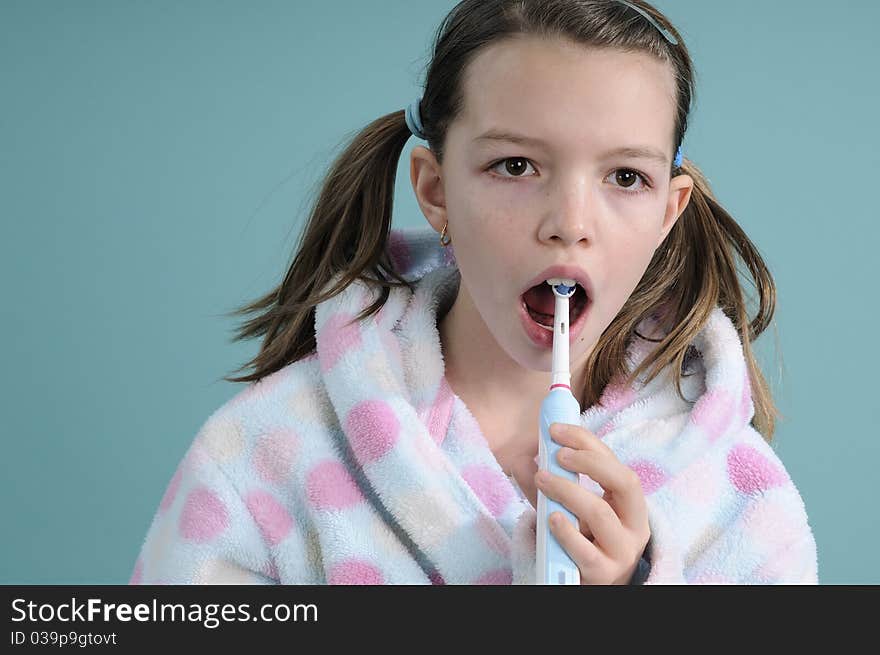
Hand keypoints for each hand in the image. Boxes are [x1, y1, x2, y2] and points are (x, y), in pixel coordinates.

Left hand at [519, 422, 650, 584]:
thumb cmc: (581, 540)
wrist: (588, 583)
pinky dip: (566, 531)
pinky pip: (586, 550)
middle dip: (590, 461)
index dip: (587, 442)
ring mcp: (622, 551)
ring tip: (542, 480)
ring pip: (600, 513)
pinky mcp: (604, 573)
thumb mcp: (567, 508)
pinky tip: (551, 518)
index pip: (616, 462)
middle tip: (556, 455)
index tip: (556, 430)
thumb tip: (522, 457)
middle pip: (625, 482)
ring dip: (567, 491)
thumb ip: (546, 485)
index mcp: (628, 503)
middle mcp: (633, 524)